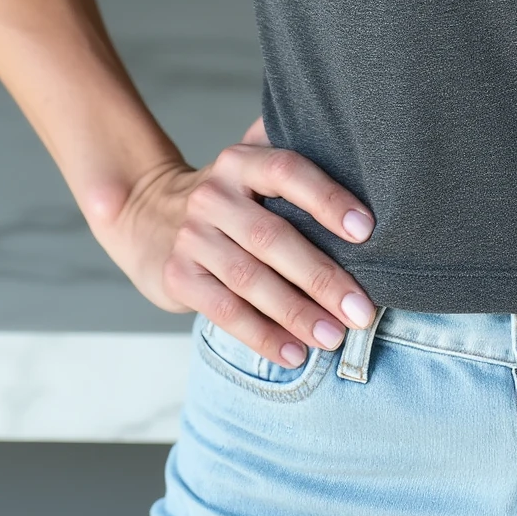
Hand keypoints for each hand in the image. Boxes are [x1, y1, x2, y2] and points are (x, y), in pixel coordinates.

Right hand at [91, 118, 376, 366]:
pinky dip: (263, 336)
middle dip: (322, 277)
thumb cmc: (227, 197)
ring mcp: (192, 237)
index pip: (287, 171)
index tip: (366, 230)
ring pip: (250, 280)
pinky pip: (225, 311)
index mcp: (241, 162)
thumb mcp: (250, 167)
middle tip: (361, 308)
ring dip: (297, 313)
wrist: (145, 214)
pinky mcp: (178, 277)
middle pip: (273, 237)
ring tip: (334, 336)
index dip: (327, 198)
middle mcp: (214, 196)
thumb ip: (295, 165)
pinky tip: (294, 353)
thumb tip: (371, 174)